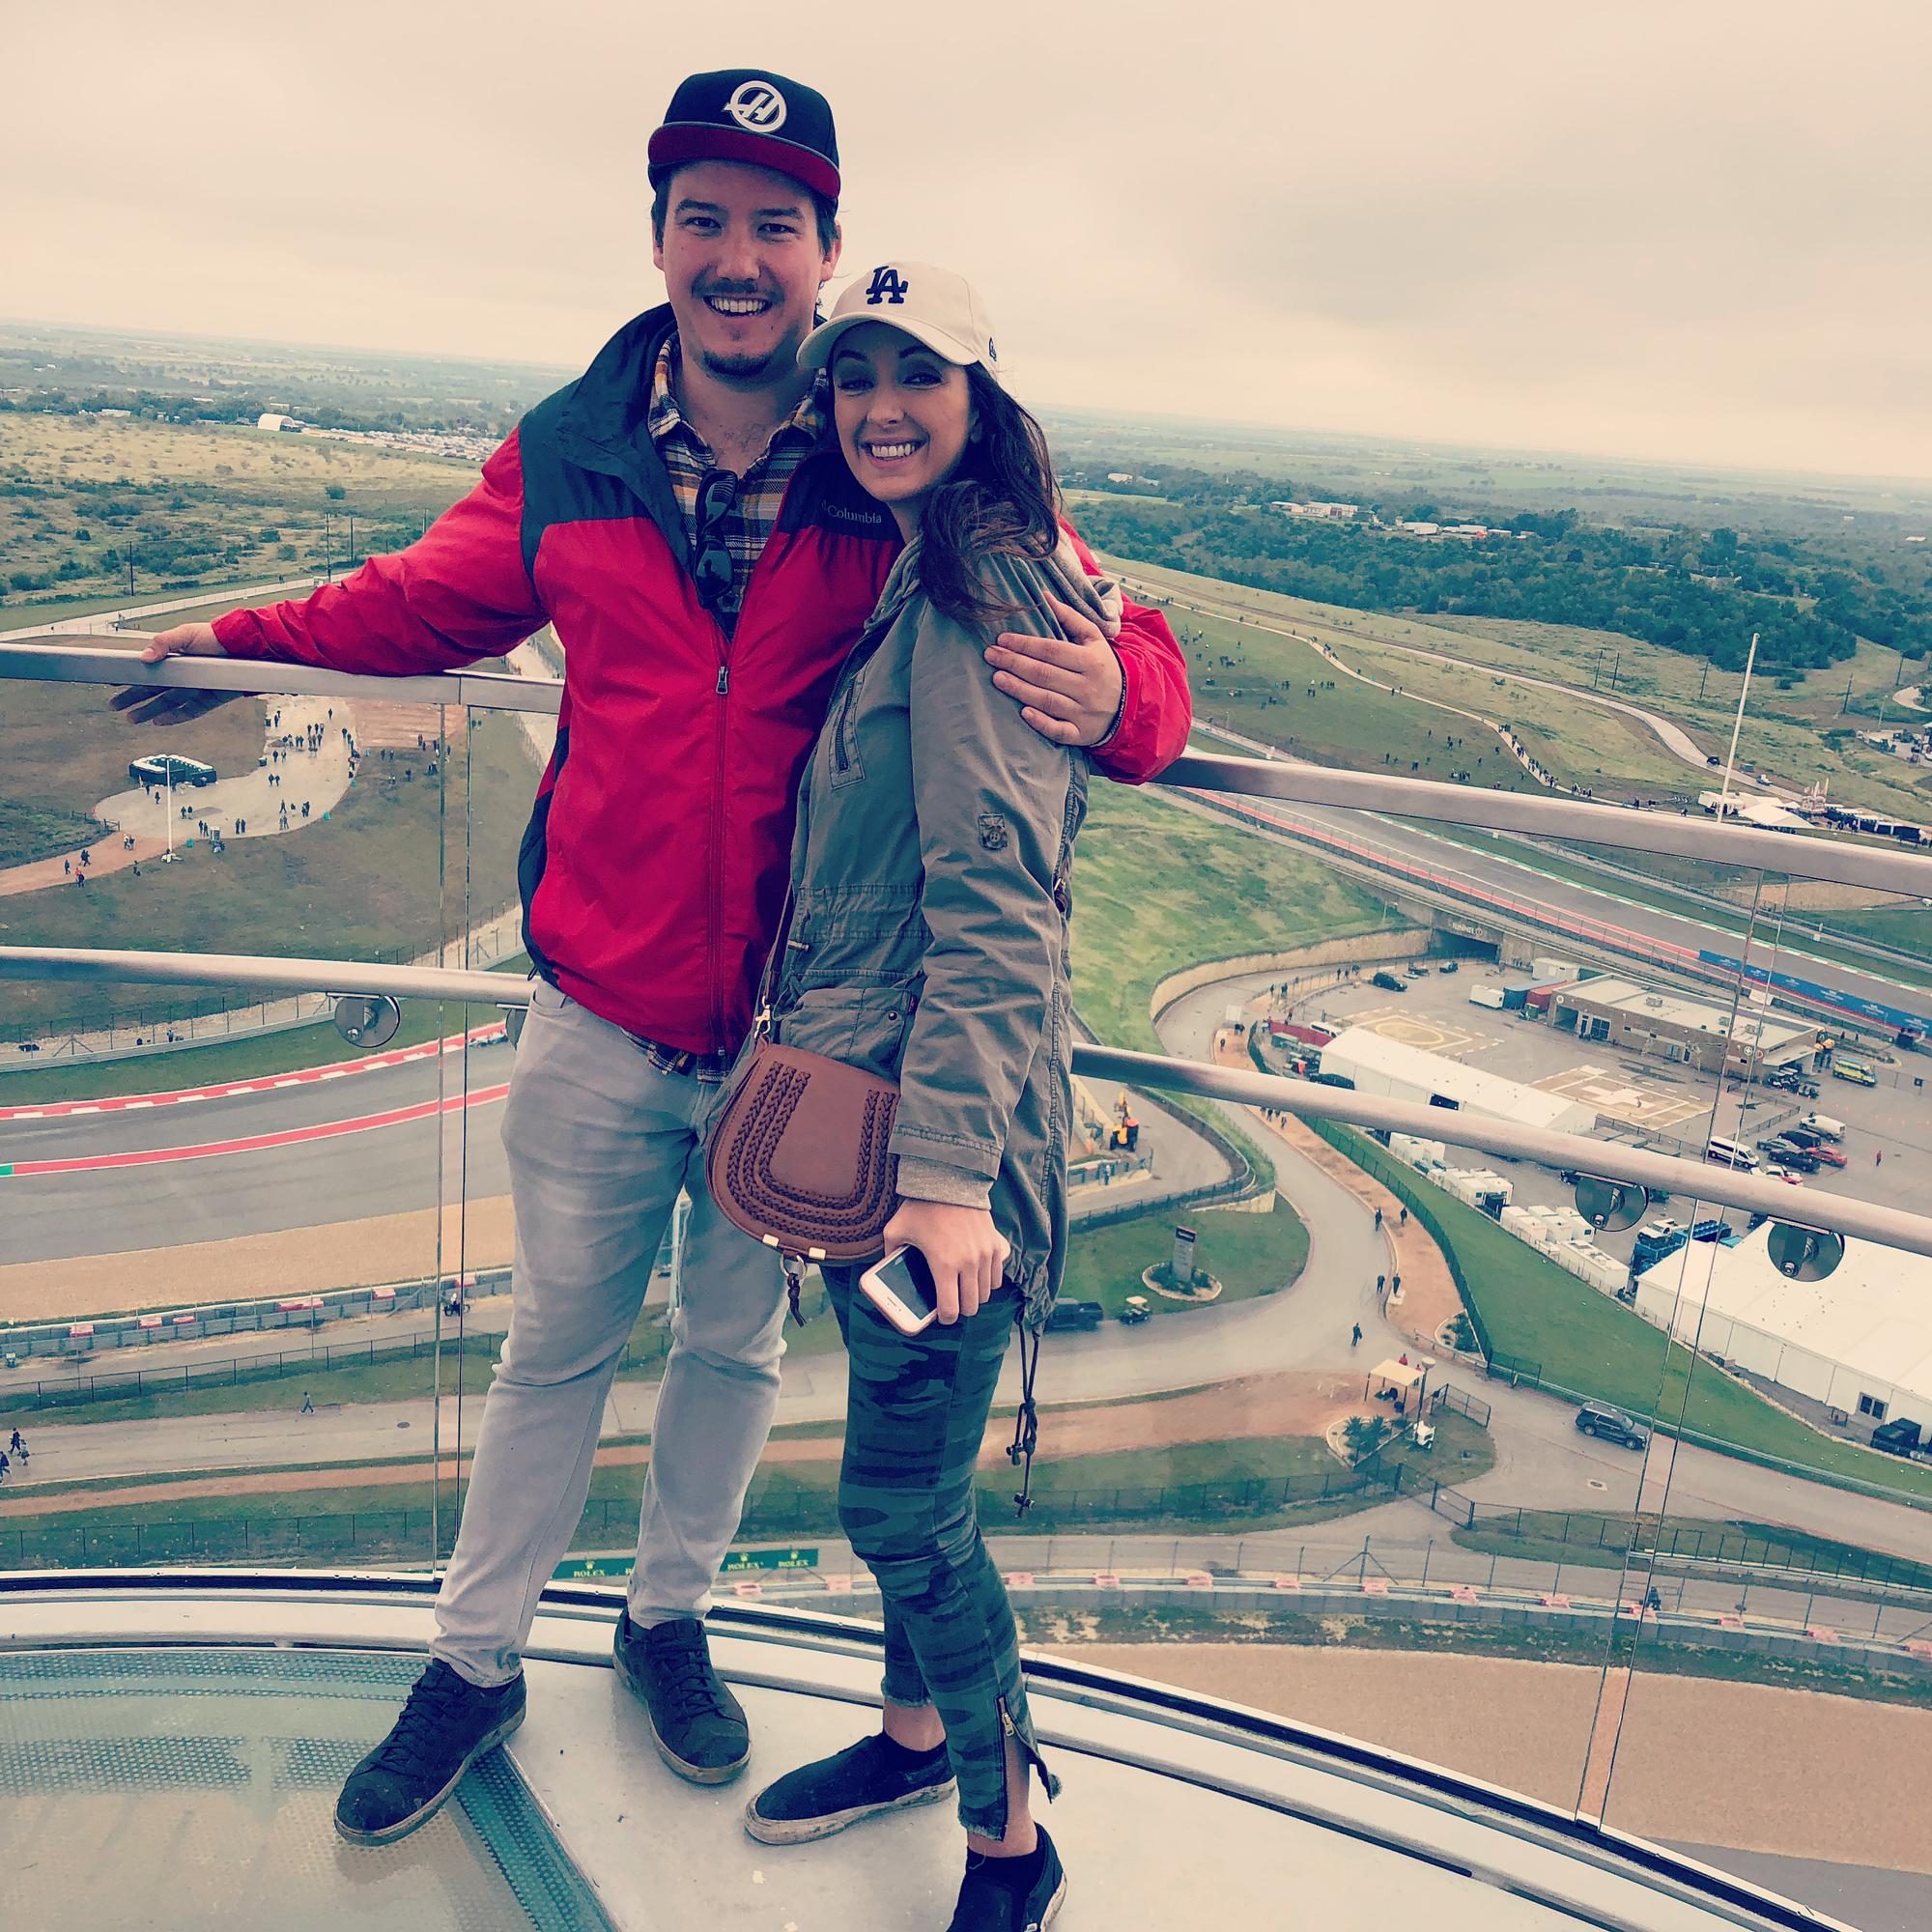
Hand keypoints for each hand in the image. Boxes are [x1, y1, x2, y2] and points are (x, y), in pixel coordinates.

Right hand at [108, 622, 242, 724]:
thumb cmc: (214, 637)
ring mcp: (194, 689)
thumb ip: (163, 642)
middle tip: (115, 706)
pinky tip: (158, 721)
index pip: (146, 671)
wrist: (245, 646)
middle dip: (132, 698)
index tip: (111, 682)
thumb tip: (143, 657)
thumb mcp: (185, 634)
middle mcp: (181, 676)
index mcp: (172, 659)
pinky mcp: (209, 700)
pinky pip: (189, 712)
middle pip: (152, 690)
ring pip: (167, 704)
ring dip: (148, 711)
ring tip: (132, 718)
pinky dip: (174, 717)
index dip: (130, 677)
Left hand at [881, 1200, 1008, 1324]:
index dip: (945, 1318)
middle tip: (952, 1304)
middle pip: (972, 1305)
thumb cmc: (921, 1207)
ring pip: (986, 1293)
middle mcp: (968, 1263)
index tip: (941, 1316)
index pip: (951, 1309)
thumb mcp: (895, 1231)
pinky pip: (997, 1276)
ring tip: (964, 1291)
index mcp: (943, 1265)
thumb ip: (889, 1254)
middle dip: (961, 1309)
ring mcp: (985, 1255)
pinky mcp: (995, 1245)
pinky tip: (977, 1278)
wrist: (949, 1180)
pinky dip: (988, 1282)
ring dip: (975, 1297)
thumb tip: (886, 1270)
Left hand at [986, 594, 1124, 748]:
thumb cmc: (1102, 666)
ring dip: (1019, 689)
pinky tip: (1023, 713)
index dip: (1025, 644)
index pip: (1052, 650)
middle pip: (1045, 674)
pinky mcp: (1080, 734)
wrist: (1129, 704)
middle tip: (990, 655)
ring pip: (1047, 700)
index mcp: (1091, 661)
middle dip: (1014, 663)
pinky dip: (1041, 723)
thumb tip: (1044, 596)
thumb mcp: (1094, 639)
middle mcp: (1088, 687)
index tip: (1002, 639)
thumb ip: (1070, 617)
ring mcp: (1084, 712)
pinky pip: (1059, 731)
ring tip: (996, 678)